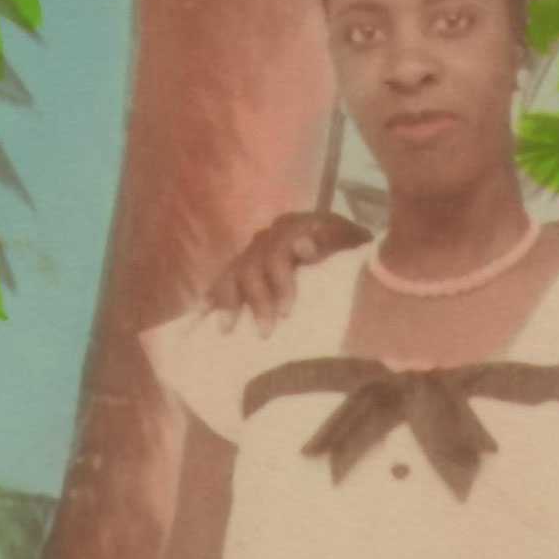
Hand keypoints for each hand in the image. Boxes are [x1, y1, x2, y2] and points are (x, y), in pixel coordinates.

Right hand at [205, 209, 366, 332]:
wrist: (357, 249)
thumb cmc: (359, 255)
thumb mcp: (355, 249)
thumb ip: (330, 245)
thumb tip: (300, 245)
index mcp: (299, 225)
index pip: (278, 252)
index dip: (280, 283)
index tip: (287, 314)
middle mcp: (274, 232)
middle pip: (253, 264)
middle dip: (256, 300)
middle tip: (265, 333)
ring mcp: (260, 246)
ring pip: (235, 269)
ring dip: (229, 300)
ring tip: (226, 329)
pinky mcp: (251, 260)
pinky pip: (226, 275)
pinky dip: (213, 294)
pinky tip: (200, 312)